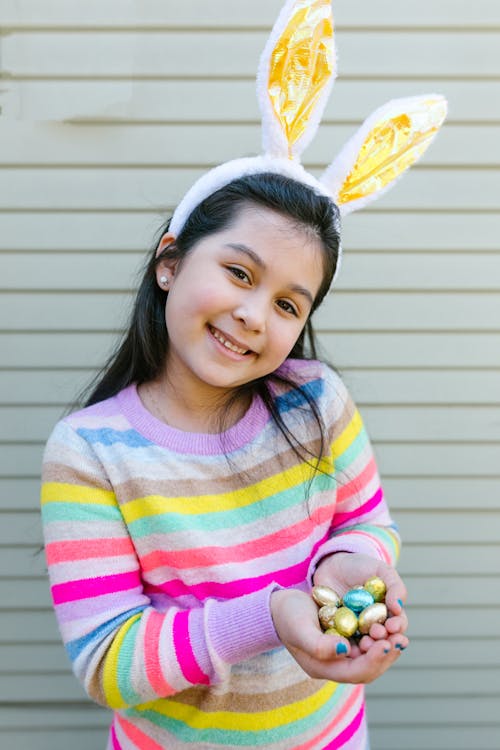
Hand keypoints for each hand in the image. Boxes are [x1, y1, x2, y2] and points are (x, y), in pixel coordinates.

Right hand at [270, 586, 406, 684]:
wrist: (277, 605)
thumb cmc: (286, 615)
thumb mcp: (300, 629)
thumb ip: (320, 645)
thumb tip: (346, 650)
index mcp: (323, 668)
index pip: (356, 672)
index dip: (374, 660)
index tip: (386, 643)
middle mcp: (334, 665)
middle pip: (368, 669)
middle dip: (386, 655)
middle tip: (401, 639)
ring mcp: (340, 652)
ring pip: (370, 657)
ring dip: (386, 646)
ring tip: (400, 633)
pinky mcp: (344, 638)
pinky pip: (367, 642)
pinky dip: (380, 636)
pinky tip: (389, 624)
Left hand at [313, 552, 407, 650]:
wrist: (332, 565)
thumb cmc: (361, 567)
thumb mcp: (381, 571)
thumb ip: (395, 586)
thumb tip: (399, 607)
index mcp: (389, 613)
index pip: (398, 625)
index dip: (397, 628)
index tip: (392, 626)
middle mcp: (375, 626)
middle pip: (383, 640)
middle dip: (383, 640)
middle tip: (376, 633)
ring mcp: (357, 631)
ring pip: (365, 646)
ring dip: (367, 648)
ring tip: (365, 643)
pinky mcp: (339, 633)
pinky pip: (343, 641)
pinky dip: (346, 644)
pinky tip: (346, 644)